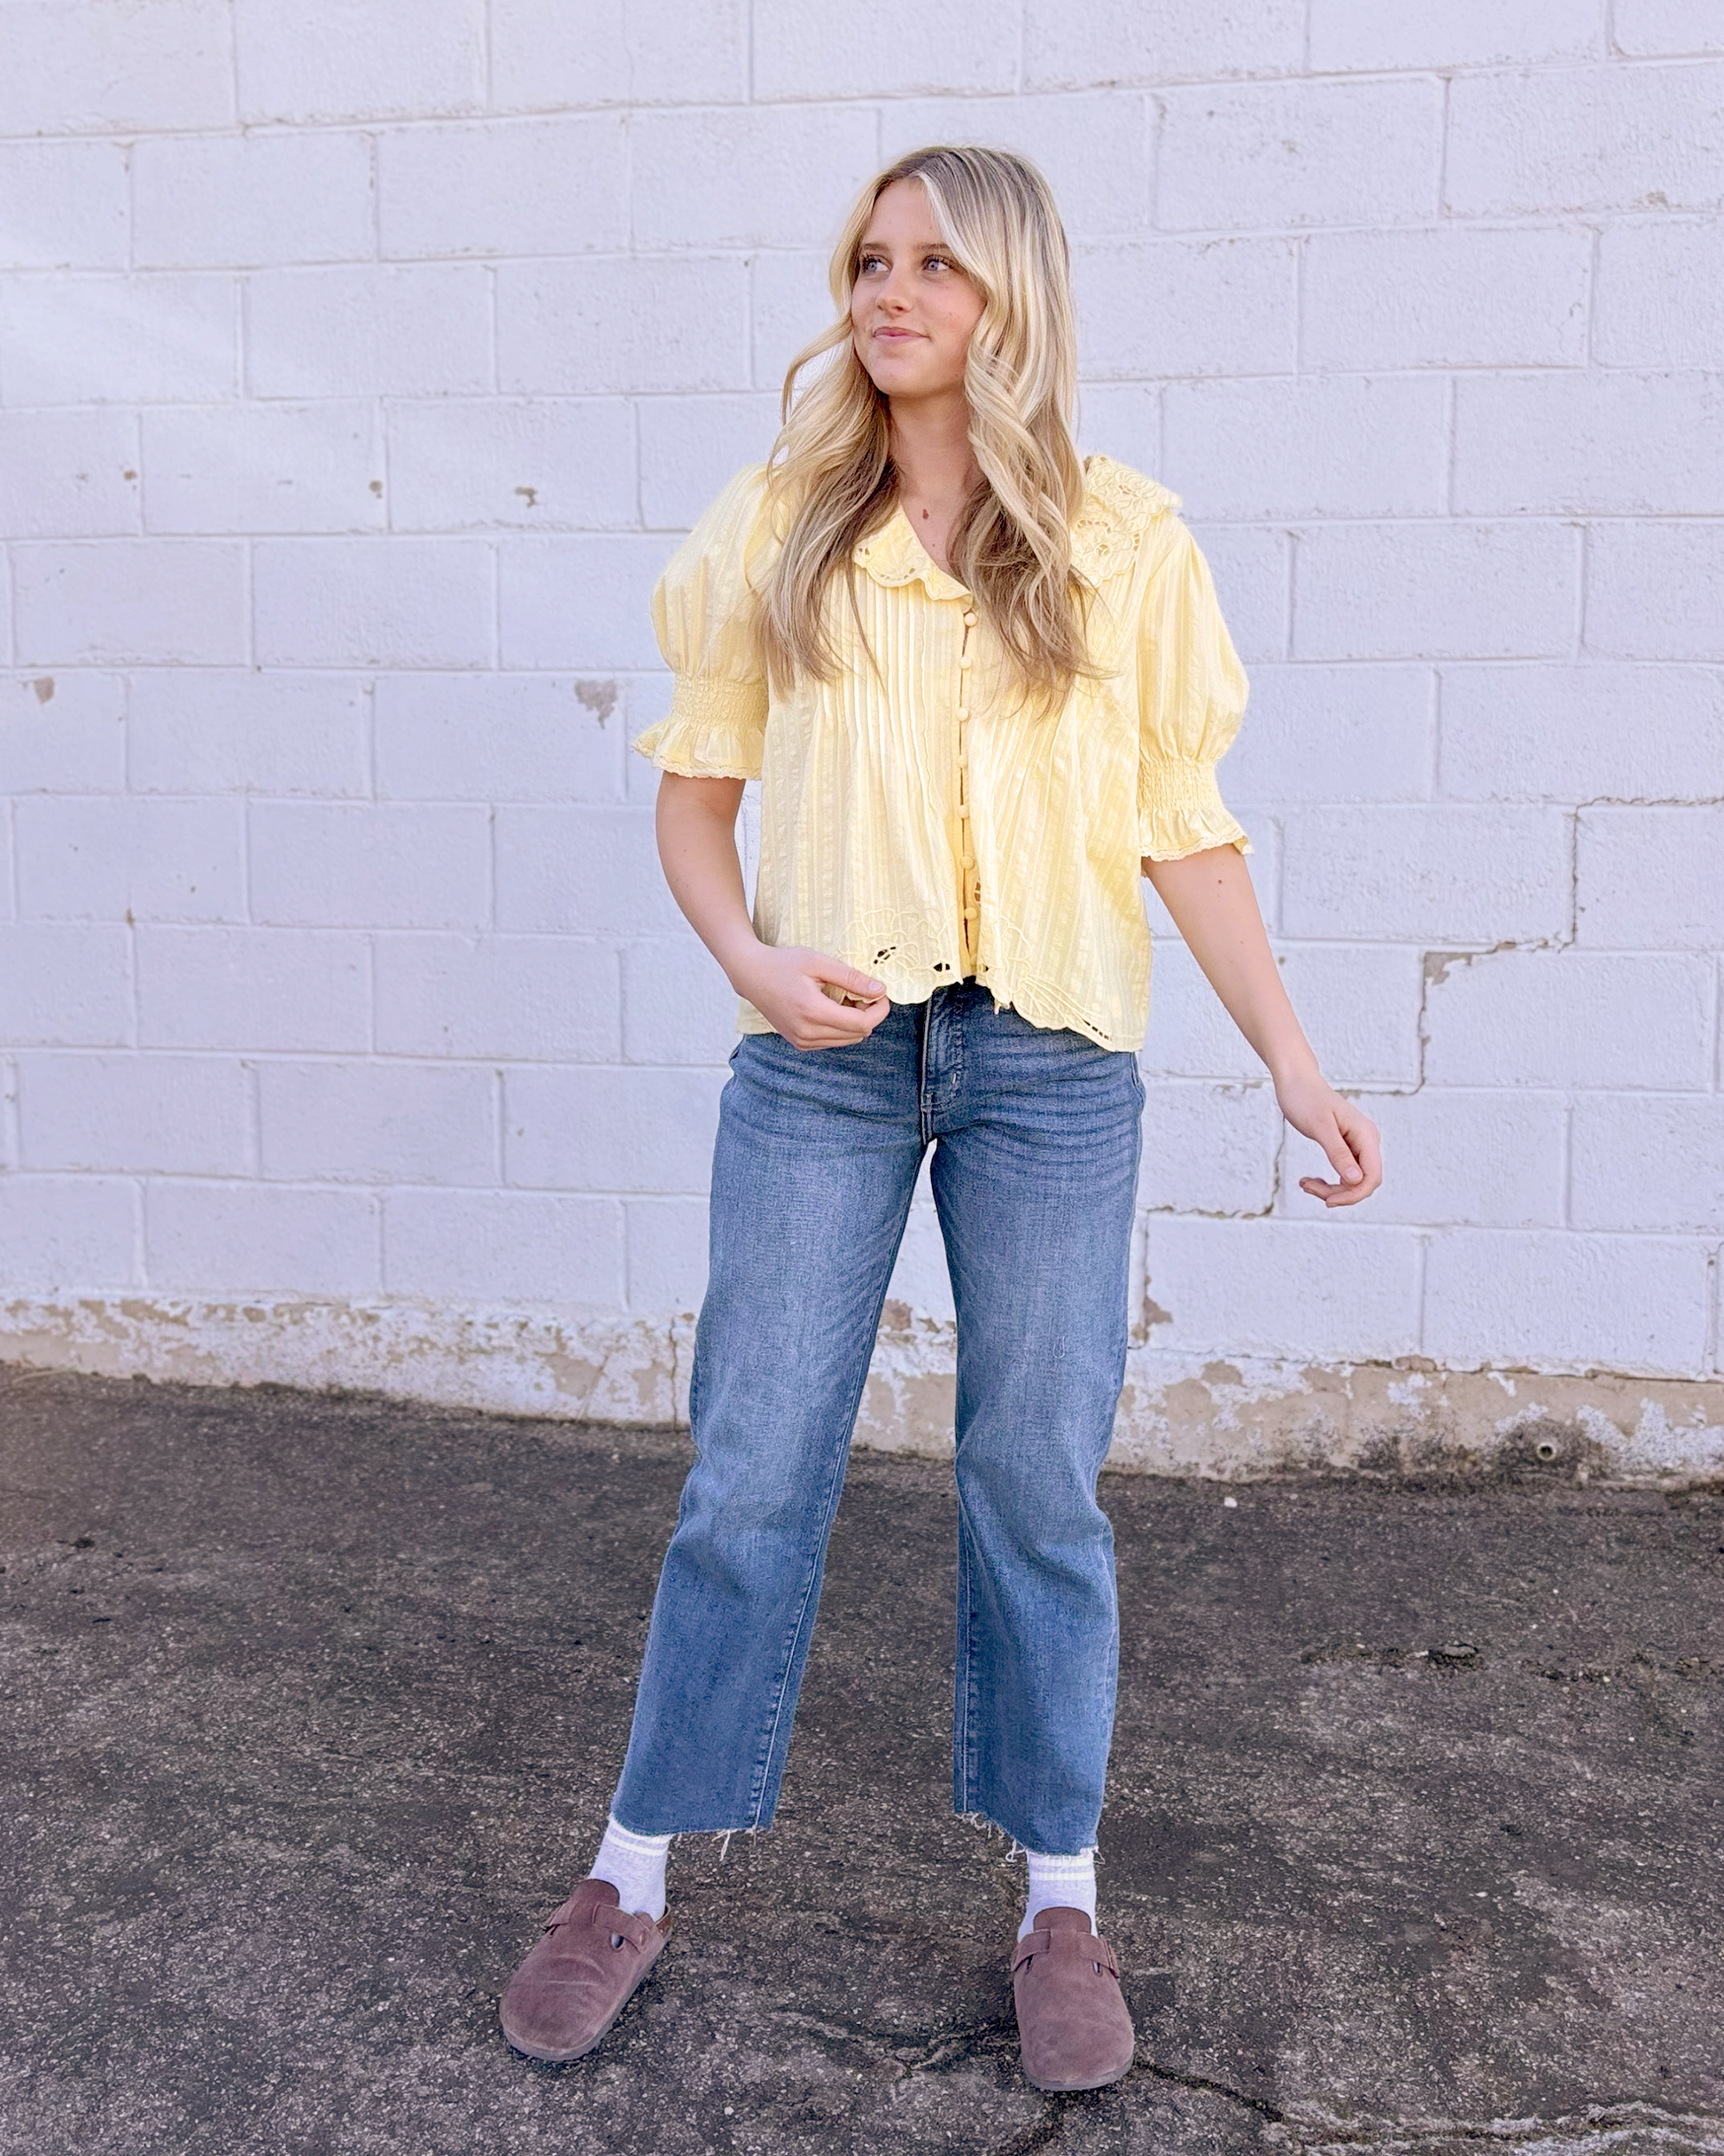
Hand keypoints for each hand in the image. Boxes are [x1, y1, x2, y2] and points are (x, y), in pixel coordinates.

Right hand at [730, 943, 892, 1050]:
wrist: (751, 975)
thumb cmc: (783, 963)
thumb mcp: (819, 962)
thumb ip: (851, 977)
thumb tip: (880, 990)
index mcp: (813, 1012)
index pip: (862, 1024)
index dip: (879, 1010)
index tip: (881, 993)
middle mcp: (807, 1033)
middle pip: (858, 1035)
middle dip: (869, 1014)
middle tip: (862, 991)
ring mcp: (802, 1042)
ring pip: (847, 1040)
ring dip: (855, 1022)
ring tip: (846, 998)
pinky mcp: (800, 1044)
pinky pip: (833, 1041)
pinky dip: (841, 1027)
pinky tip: (833, 1007)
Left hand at [1275, 1066, 1382, 1208]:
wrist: (1296, 1081)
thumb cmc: (1305, 1099)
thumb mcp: (1319, 1127)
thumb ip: (1338, 1153)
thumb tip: (1356, 1179)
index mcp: (1366, 1135)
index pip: (1372, 1177)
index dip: (1354, 1194)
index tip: (1327, 1200)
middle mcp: (1367, 1141)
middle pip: (1364, 1182)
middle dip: (1339, 1193)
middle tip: (1308, 1187)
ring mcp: (1358, 1145)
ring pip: (1353, 1181)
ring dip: (1331, 1189)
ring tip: (1305, 1183)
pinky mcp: (1346, 1147)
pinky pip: (1344, 1174)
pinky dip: (1328, 1182)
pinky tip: (1309, 1180)